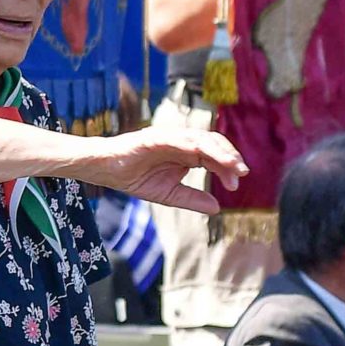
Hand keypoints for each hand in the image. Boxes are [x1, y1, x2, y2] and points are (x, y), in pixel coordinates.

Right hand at [79, 127, 245, 214]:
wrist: (102, 170)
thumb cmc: (132, 177)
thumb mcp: (167, 194)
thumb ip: (191, 199)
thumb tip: (217, 208)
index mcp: (186, 154)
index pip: (214, 157)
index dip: (227, 168)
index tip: (235, 184)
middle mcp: (181, 142)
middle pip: (213, 144)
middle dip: (230, 157)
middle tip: (242, 172)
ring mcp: (168, 138)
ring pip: (201, 138)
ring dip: (219, 150)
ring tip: (232, 164)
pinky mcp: (153, 137)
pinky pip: (178, 139)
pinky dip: (193, 144)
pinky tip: (205, 154)